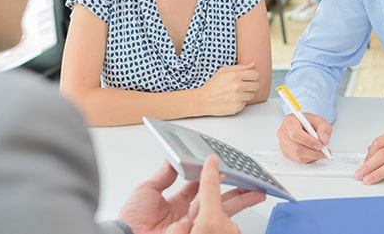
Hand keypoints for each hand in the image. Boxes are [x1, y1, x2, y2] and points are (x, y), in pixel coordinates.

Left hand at [118, 156, 264, 233]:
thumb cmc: (130, 222)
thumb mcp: (146, 191)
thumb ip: (163, 175)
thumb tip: (173, 158)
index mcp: (175, 204)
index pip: (200, 188)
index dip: (213, 177)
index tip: (224, 168)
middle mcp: (186, 216)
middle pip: (216, 201)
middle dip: (235, 192)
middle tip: (251, 183)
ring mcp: (192, 227)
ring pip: (221, 212)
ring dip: (239, 202)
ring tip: (253, 192)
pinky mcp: (197, 233)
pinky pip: (212, 224)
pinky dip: (224, 216)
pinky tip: (236, 206)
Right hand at [199, 62, 259, 115]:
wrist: (203, 100)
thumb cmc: (212, 85)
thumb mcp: (223, 71)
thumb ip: (240, 67)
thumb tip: (253, 64)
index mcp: (234, 75)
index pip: (255, 74)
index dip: (253, 76)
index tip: (249, 78)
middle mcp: (237, 86)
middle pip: (256, 85)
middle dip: (252, 85)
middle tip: (244, 86)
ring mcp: (238, 98)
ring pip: (252, 95)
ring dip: (247, 94)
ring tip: (237, 93)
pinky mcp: (237, 107)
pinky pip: (246, 103)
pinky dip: (241, 102)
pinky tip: (233, 99)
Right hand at [276, 112, 331, 162]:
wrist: (305, 125)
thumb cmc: (310, 122)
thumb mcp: (320, 121)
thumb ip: (325, 129)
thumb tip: (324, 140)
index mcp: (289, 121)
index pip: (295, 134)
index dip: (308, 141)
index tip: (320, 145)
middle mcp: (283, 132)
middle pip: (296, 148)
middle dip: (313, 152)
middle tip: (323, 150)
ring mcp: (283, 143)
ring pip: (297, 156)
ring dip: (312, 156)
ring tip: (320, 151)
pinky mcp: (286, 152)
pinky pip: (297, 160)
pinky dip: (308, 159)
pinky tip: (312, 152)